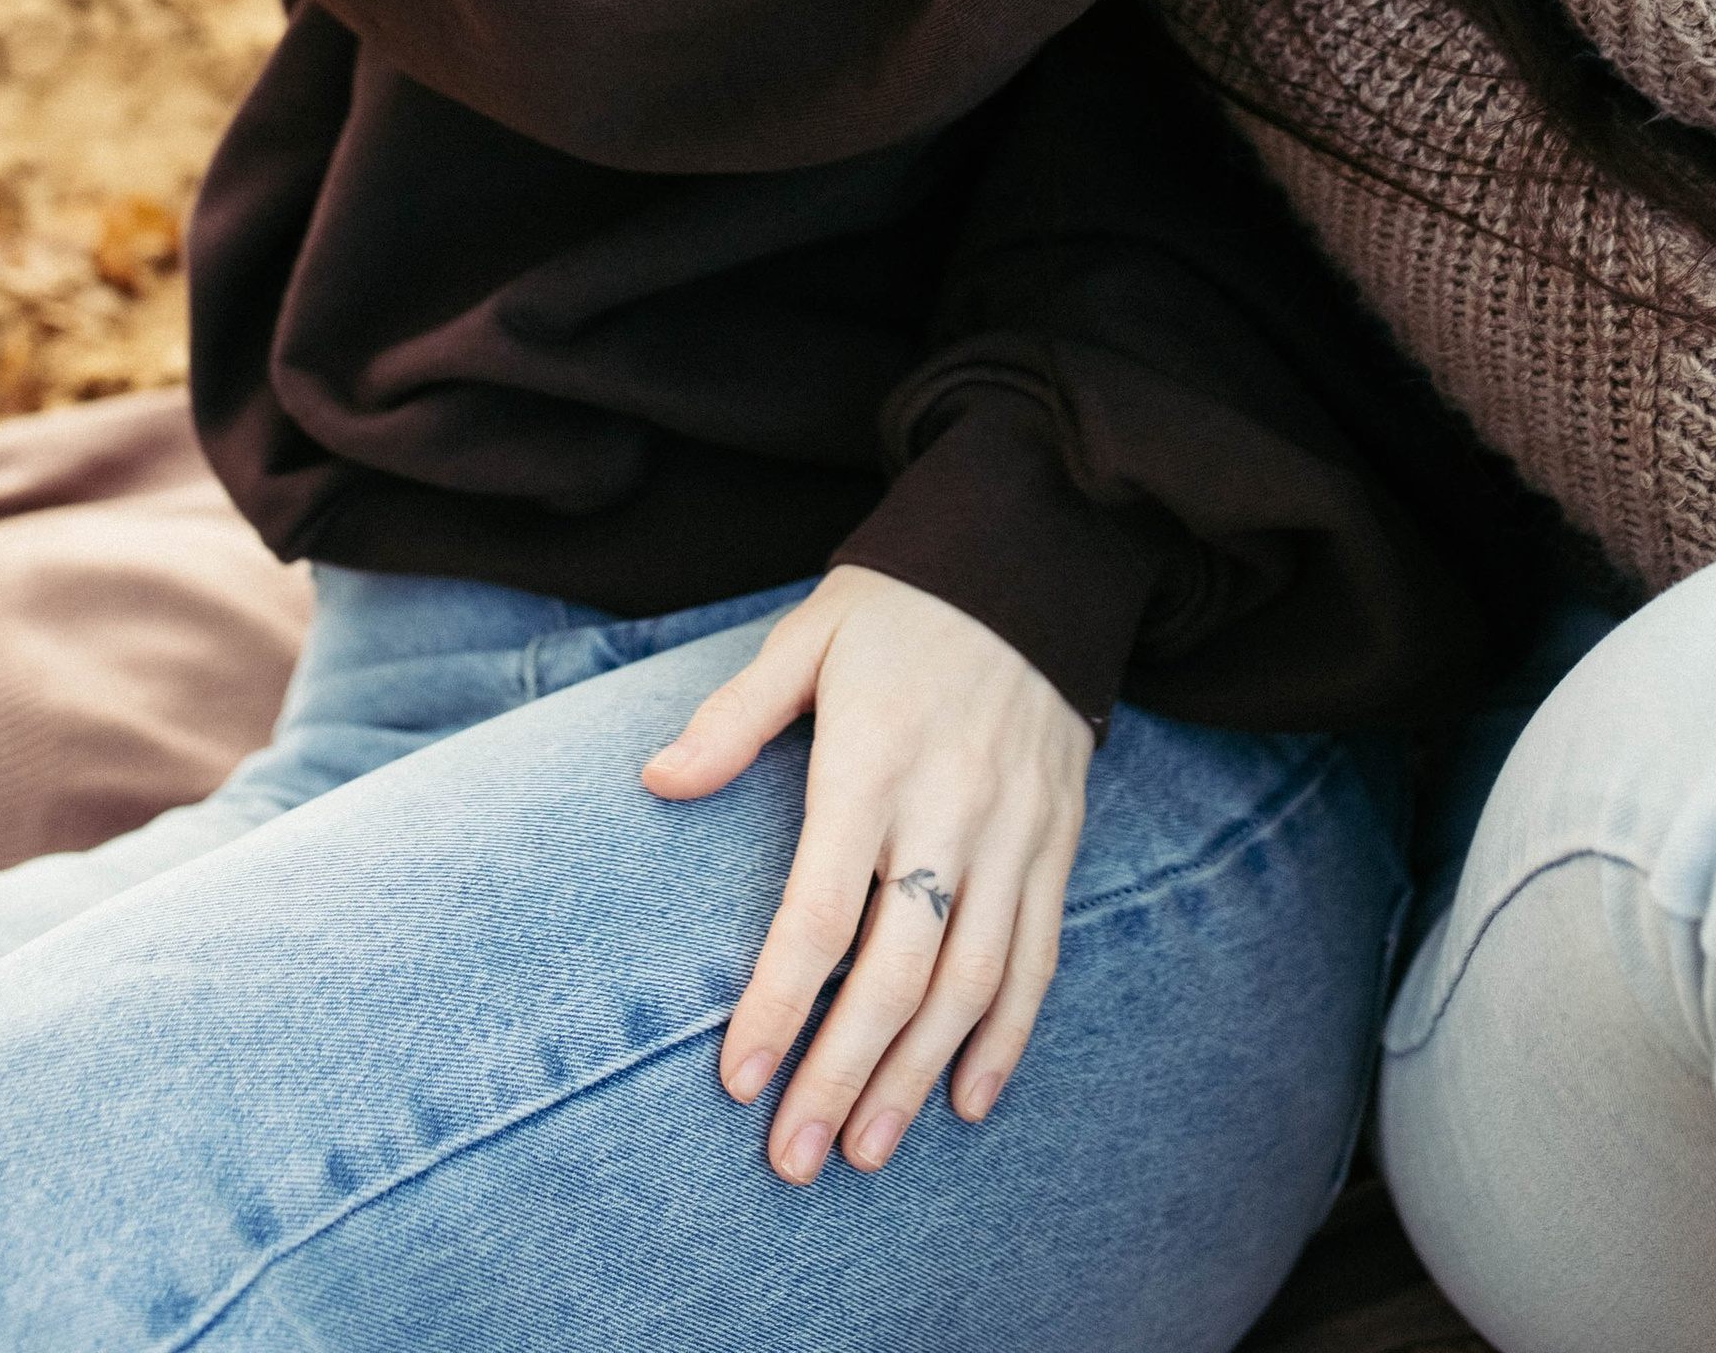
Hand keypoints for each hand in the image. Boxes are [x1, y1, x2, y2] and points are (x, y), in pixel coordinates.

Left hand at [641, 564, 1090, 1182]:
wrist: (1034, 556)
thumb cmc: (899, 605)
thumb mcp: (807, 638)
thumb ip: (734, 718)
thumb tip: (656, 780)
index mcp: (874, 762)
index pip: (821, 910)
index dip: (779, 1002)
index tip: (739, 1082)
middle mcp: (949, 808)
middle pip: (896, 971)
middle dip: (842, 1073)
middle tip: (795, 1159)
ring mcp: (1014, 832)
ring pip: (971, 983)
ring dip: (918, 1078)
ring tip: (866, 1150)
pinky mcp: (1059, 841)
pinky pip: (1038, 957)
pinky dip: (1009, 1038)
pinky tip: (969, 1100)